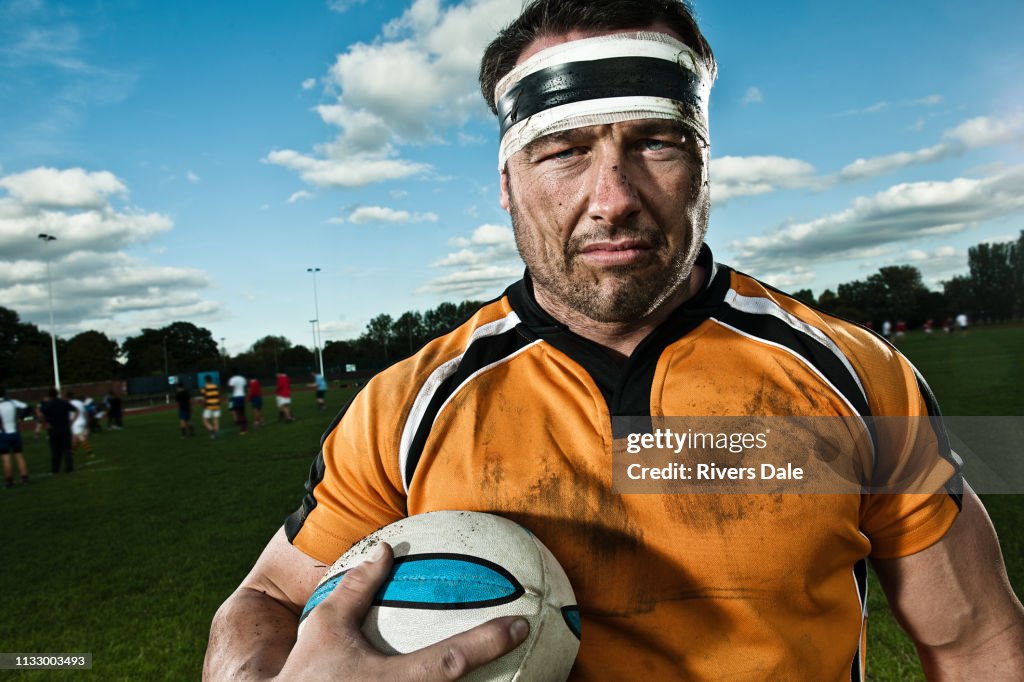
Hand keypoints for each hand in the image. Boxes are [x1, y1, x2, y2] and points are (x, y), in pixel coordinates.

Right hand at [276, 542, 529, 680]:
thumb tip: (384, 549)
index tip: (520, 623)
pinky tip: (479, 679)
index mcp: (396, 681)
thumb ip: (358, 586)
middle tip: (536, 653)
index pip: (454, 661)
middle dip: (502, 676)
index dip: (490, 642)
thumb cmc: (305, 673)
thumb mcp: (326, 624)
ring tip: (520, 672)